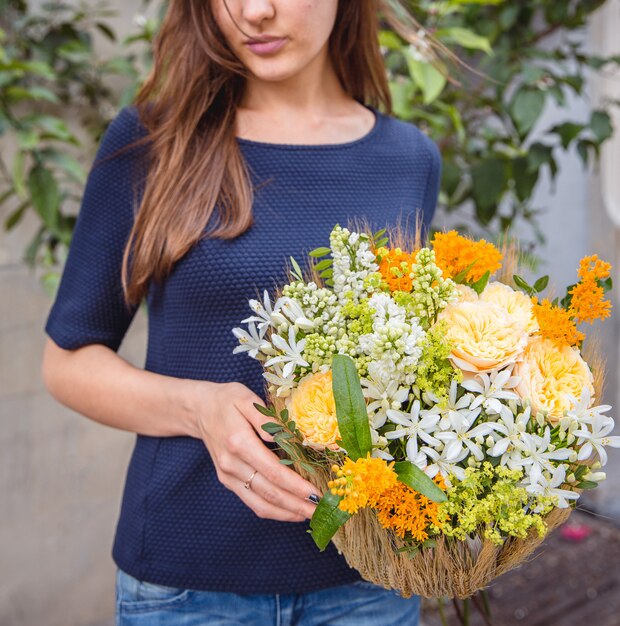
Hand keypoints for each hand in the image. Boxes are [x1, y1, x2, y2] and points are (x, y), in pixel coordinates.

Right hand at [192, 381, 319, 521]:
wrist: (198, 410)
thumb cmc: (226, 400)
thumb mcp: (246, 398)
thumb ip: (265, 417)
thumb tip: (285, 436)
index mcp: (239, 442)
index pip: (273, 471)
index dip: (296, 485)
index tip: (316, 493)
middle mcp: (232, 464)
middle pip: (269, 493)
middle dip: (297, 505)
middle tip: (322, 509)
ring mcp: (228, 476)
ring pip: (260, 503)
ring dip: (287, 513)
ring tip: (310, 513)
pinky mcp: (227, 481)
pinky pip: (252, 501)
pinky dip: (273, 510)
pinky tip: (291, 510)